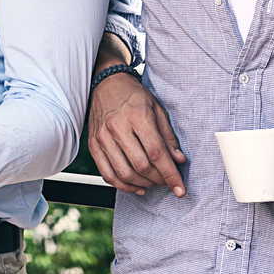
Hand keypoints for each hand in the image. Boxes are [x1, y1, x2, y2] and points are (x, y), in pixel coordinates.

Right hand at [87, 72, 186, 196]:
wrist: (106, 84)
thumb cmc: (134, 96)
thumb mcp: (157, 109)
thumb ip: (168, 136)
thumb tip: (178, 160)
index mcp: (137, 115)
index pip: (156, 152)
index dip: (170, 174)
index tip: (180, 189)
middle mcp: (117, 127)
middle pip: (141, 166)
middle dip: (158, 180)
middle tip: (167, 181)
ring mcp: (102, 137)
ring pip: (124, 173)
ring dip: (143, 184)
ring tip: (153, 182)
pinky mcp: (93, 145)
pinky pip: (107, 174)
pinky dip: (123, 186)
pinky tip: (136, 186)